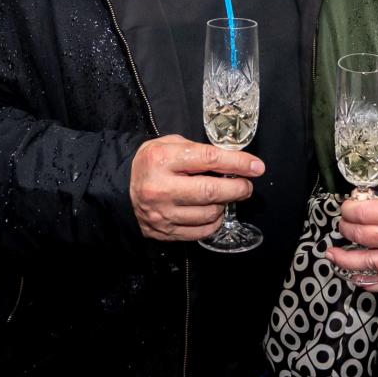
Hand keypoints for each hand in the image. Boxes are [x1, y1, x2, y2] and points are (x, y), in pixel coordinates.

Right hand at [129, 134, 263, 241]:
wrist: (120, 188)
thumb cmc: (152, 163)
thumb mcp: (169, 144)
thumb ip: (199, 150)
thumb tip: (233, 160)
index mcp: (163, 159)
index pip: (209, 159)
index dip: (238, 163)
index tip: (257, 166)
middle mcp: (161, 188)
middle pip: (211, 191)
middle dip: (237, 188)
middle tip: (246, 186)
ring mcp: (162, 213)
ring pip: (208, 214)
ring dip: (225, 205)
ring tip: (225, 196)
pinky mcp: (164, 231)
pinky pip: (200, 232)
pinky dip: (214, 222)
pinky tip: (213, 212)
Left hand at [326, 196, 377, 292]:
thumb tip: (363, 205)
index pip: (362, 213)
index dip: (347, 210)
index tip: (344, 208)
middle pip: (361, 236)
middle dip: (345, 230)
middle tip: (341, 227)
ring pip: (366, 263)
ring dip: (345, 260)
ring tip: (332, 255)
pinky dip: (369, 283)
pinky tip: (356, 280)